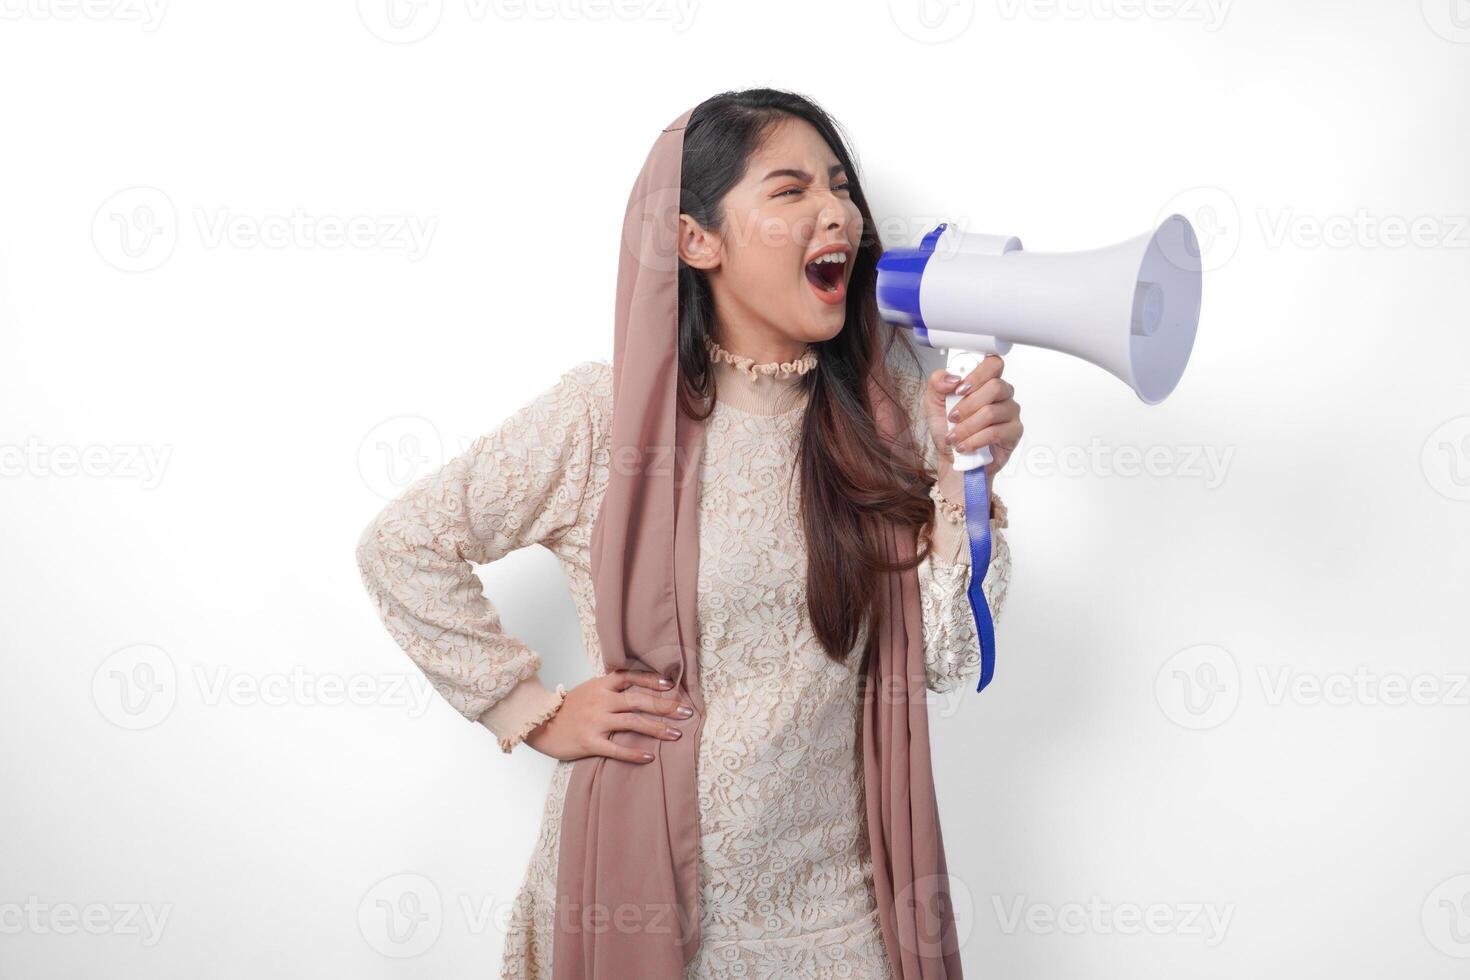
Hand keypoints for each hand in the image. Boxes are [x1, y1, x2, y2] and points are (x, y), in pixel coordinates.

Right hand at [522, 668, 692, 762]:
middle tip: (687, 712)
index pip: (630, 677)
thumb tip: (637, 687)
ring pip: (632, 723)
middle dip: (665, 706)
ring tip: (676, 734)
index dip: (651, 680)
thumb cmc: (567, 708)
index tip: (670, 685)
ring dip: (657, 729)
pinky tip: (649, 756)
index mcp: (601, 685)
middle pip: (639, 700)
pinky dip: (634, 753)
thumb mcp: (588, 689)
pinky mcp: (589, 741)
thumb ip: (609, 688)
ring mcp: (595, 721)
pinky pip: (616, 748)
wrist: (538, 723)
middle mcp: (601, 700)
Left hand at [923, 354, 1022, 479]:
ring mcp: (1010, 412)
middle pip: (995, 386)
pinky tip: (965, 446)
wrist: (952, 458)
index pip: (993, 364)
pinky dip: (975, 440)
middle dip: (968, 405)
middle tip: (953, 417)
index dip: (977, 374)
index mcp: (985, 381)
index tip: (960, 389)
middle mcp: (1002, 394)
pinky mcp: (1014, 432)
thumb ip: (937, 384)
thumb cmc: (948, 429)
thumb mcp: (934, 404)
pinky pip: (996, 432)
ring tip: (955, 437)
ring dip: (967, 427)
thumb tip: (952, 377)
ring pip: (992, 411)